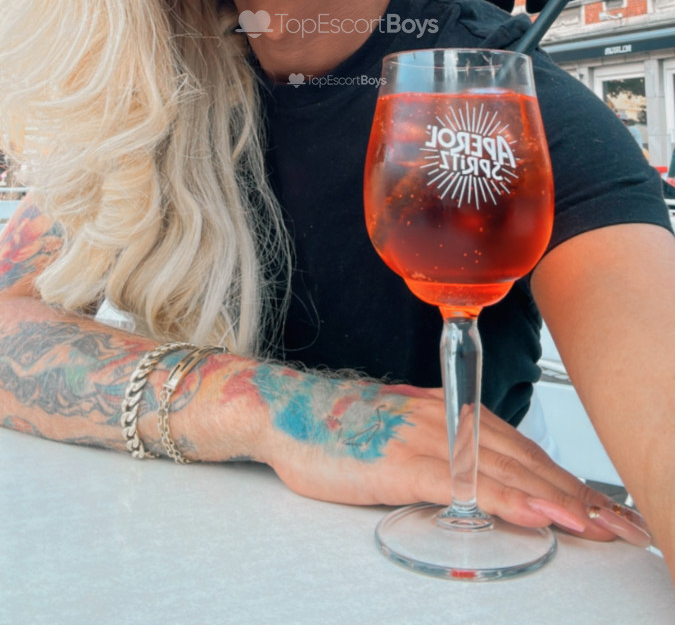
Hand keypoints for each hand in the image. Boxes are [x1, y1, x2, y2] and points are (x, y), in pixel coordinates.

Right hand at [253, 366, 649, 544]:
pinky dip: (507, 499)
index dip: (566, 478)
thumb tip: (477, 476)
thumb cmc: (342, 428)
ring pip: (506, 471)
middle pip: (526, 460)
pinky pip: (466, 484)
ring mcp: (428, 440)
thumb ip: (444, 452)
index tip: (602, 506)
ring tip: (596, 525)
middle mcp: (448, 420)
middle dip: (578, 495)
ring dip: (557, 500)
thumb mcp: (404, 433)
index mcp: (452, 414)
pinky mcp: (402, 464)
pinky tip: (536, 514)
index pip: (524, 448)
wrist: (290, 411)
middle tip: (619, 524)